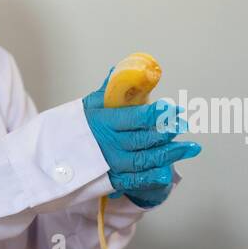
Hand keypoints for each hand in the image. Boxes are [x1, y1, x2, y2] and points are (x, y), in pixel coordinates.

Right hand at [82, 73, 200, 205]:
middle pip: (142, 140)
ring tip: (191, 148)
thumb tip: (121, 68)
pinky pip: (136, 180)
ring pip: (144, 161)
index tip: (174, 108)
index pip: (134, 117)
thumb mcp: (91, 104)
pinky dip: (153, 177)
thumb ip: (109, 89)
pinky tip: (169, 172)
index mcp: (104, 122)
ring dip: (169, 155)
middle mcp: (108, 145)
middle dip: (167, 133)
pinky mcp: (112, 180)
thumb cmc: (79, 125)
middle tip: (185, 125)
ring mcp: (111, 164)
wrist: (56, 154)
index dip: (156, 114)